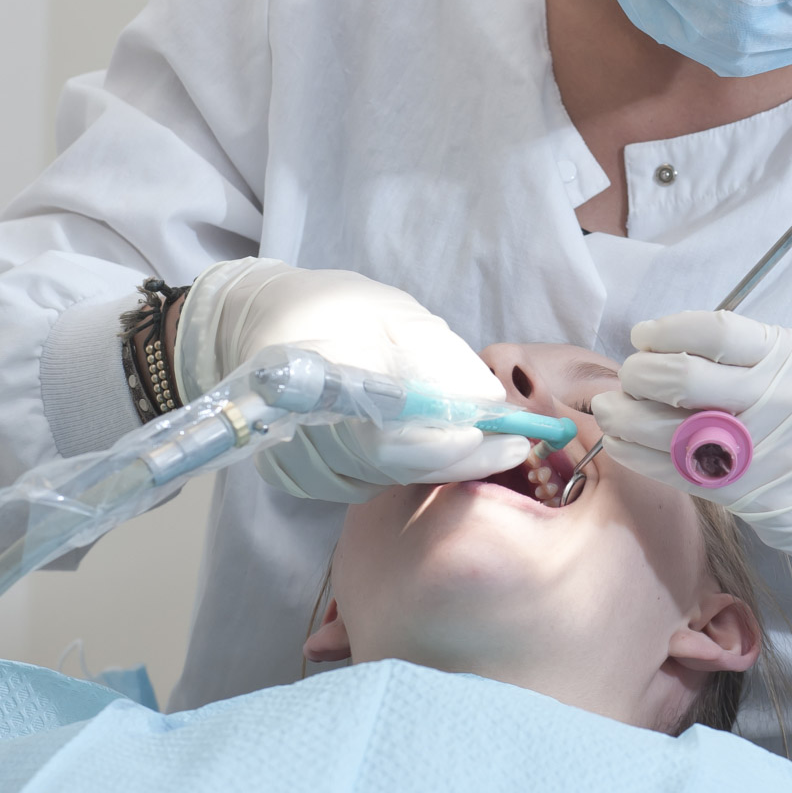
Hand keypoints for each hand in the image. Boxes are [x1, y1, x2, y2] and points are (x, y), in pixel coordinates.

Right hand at [173, 258, 527, 501]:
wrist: (270, 326)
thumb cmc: (338, 311)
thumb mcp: (393, 315)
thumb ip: (438, 357)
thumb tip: (488, 400)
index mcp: (309, 375)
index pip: (380, 432)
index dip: (438, 442)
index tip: (491, 435)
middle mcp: (291, 429)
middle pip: (385, 464)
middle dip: (458, 458)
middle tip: (518, 443)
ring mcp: (289, 459)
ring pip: (379, 479)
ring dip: (437, 465)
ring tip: (491, 441)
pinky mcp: (294, 475)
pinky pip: (362, 483)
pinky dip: (406, 469)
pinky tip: (438, 447)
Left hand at [592, 310, 791, 634]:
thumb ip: (757, 355)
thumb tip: (678, 345)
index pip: (713, 329)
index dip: (665, 331)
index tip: (643, 337)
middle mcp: (778, 397)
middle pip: (682, 374)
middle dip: (638, 372)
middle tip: (628, 375)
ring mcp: (760, 450)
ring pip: (668, 426)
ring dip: (624, 415)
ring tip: (609, 408)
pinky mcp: (747, 495)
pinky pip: (676, 469)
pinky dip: (638, 453)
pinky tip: (622, 443)